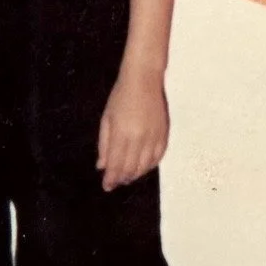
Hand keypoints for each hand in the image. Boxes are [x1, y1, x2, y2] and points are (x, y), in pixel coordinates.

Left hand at [98, 63, 168, 190]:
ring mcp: (154, 137)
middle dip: (122, 178)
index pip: (116, 164)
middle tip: (116, 182)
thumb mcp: (106, 119)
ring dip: (136, 174)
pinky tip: (143, 167)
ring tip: (128, 177)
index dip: (111, 179)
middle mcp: (140, 138)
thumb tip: (102, 166)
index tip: (107, 186)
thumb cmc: (120, 96)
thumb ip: (104, 144)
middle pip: (131, 168)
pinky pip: (158, 157)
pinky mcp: (164, 133)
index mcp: (122, 134)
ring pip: (146, 166)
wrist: (144, 79)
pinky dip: (150, 165)